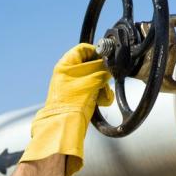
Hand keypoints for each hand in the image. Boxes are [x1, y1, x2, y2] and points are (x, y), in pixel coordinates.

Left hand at [19, 44, 113, 175]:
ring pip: (95, 79)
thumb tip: (110, 65)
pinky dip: (99, 96)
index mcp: (66, 64)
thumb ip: (102, 69)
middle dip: (102, 74)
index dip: (97, 52)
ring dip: (103, 87)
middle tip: (106, 79)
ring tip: (103, 95)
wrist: (66, 125)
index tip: (107, 59)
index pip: (84, 49)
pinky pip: (93, 91)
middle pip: (91, 65)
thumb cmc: (73, 101)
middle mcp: (68, 74)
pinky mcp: (78, 98)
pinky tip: (101, 102)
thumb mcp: (92, 80)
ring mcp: (73, 86)